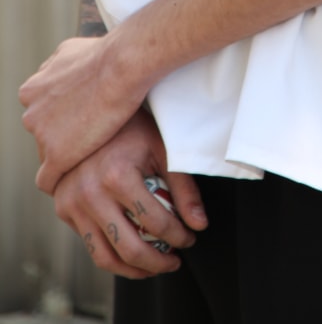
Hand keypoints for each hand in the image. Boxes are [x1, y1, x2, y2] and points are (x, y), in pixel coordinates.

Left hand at [20, 31, 146, 193]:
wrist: (122, 64)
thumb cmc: (107, 53)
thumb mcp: (72, 50)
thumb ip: (59, 67)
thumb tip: (61, 67)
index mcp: (33, 88)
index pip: (41, 113)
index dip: (62, 116)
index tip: (80, 119)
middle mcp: (32, 110)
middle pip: (43, 133)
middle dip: (62, 135)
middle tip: (89, 137)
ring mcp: (42, 135)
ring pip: (48, 155)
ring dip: (66, 155)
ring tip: (90, 157)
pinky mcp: (57, 156)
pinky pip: (48, 180)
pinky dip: (59, 182)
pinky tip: (72, 185)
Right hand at [52, 110, 207, 278]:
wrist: (93, 110)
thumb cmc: (135, 128)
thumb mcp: (164, 150)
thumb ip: (184, 189)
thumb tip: (200, 225)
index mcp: (117, 174)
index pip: (156, 222)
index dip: (179, 236)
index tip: (191, 239)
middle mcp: (90, 192)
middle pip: (130, 247)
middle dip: (158, 263)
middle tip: (175, 262)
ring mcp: (72, 202)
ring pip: (105, 255)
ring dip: (133, 270)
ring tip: (154, 266)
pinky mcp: (63, 209)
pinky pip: (89, 244)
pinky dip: (111, 256)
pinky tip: (131, 254)